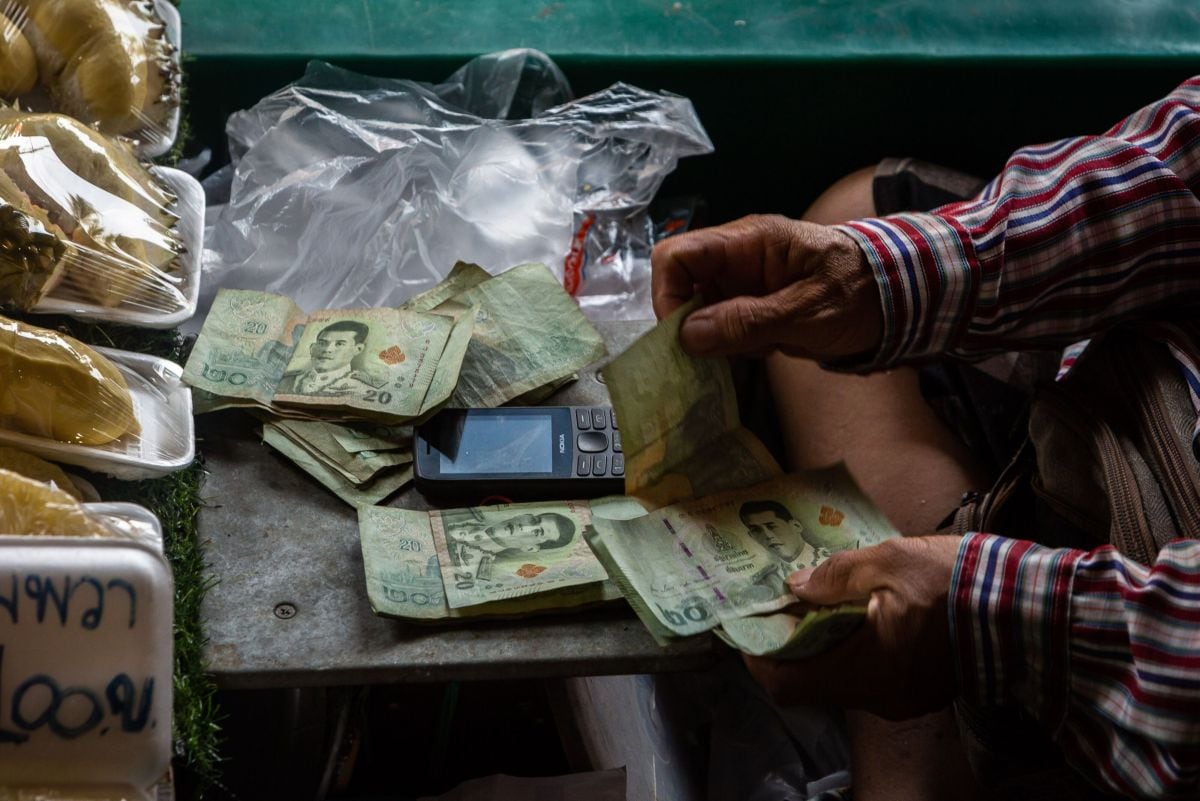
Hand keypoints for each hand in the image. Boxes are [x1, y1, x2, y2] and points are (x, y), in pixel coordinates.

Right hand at [651, 214, 882, 360]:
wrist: (900, 300)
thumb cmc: (862, 294)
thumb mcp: (808, 312)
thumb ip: (748, 321)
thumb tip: (687, 334)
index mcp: (748, 242)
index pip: (676, 255)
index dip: (667, 294)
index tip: (682, 336)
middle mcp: (737, 258)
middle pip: (682, 285)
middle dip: (692, 324)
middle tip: (721, 351)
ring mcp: (743, 282)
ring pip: (698, 311)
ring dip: (715, 338)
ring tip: (756, 349)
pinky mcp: (752, 305)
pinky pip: (721, 326)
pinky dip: (732, 345)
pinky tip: (765, 349)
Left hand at [744, 535, 961, 719]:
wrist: (1031, 607)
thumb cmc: (959, 582)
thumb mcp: (890, 561)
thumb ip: (835, 575)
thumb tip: (795, 587)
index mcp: (867, 671)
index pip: (787, 683)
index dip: (758, 654)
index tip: (747, 622)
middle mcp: (880, 696)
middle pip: (810, 681)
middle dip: (788, 642)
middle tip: (778, 602)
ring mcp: (902, 696)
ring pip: (839, 677)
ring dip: (820, 642)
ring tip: (813, 597)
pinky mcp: (920, 688)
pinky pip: (868, 673)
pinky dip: (850, 645)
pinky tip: (851, 609)